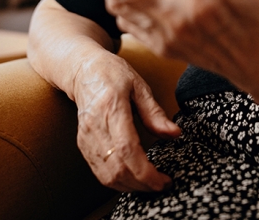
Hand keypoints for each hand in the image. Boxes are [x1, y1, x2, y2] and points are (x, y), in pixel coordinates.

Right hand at [71, 51, 180, 191]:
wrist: (83, 70)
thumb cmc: (113, 74)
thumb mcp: (139, 86)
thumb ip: (155, 113)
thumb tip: (175, 134)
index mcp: (111, 109)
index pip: (127, 150)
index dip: (146, 172)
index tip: (163, 180)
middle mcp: (95, 128)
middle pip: (117, 169)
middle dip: (142, 184)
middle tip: (162, 184)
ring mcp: (86, 139)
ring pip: (107, 176)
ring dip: (131, 187)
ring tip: (150, 183)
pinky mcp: (83, 145)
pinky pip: (100, 173)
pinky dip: (119, 182)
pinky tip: (134, 178)